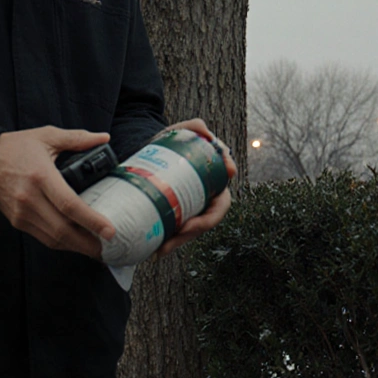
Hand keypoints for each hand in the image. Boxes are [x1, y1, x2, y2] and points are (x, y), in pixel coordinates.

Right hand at [0, 126, 116, 258]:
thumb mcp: (46, 136)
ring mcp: (22, 213)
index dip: (91, 220)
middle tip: (110, 246)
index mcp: (41, 176)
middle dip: (88, 243)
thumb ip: (76, 138)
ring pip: (54, 238)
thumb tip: (103, 138)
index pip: (69, 205)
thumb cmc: (15, 147)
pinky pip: (43, 237)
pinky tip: (76, 242)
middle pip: (63, 229)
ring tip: (98, 249)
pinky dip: (62, 243)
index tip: (109, 230)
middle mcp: (30, 198)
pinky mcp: (18, 221)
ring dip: (77, 247)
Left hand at [156, 118, 237, 257]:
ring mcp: (193, 207)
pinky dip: (168, 240)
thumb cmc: (176, 140)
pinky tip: (155, 250)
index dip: (213, 214)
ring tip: (160, 250)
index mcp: (216, 183)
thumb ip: (197, 127)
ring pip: (190, 231)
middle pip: (205, 223)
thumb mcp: (185, 130)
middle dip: (192, 233)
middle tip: (176, 236)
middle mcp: (208, 198)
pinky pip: (176, 230)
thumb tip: (206, 133)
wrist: (156, 148)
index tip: (196, 221)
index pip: (222, 203)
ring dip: (178, 243)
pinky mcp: (177, 212)